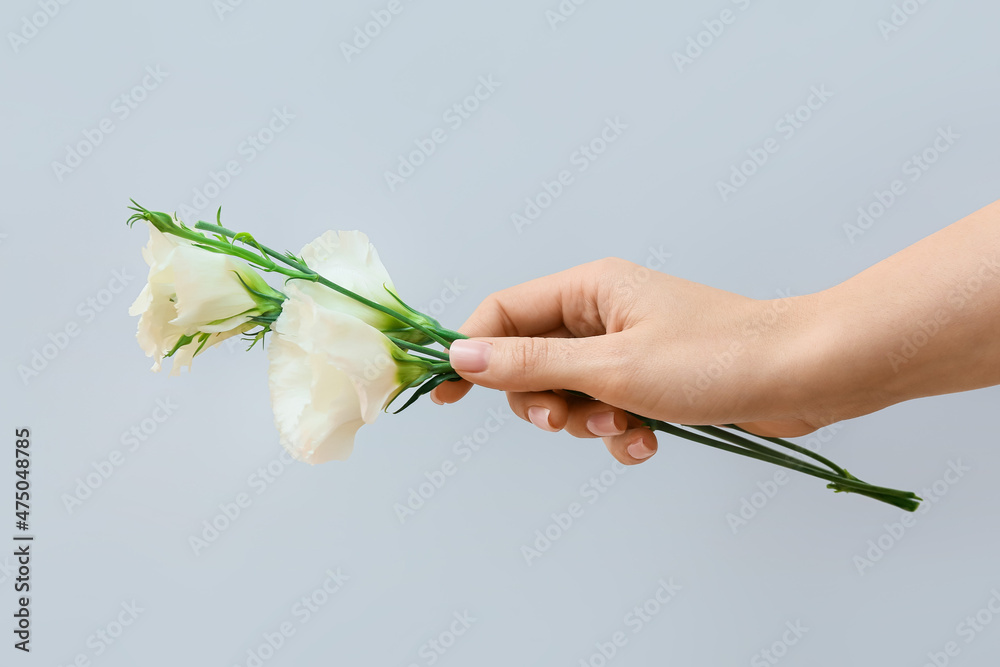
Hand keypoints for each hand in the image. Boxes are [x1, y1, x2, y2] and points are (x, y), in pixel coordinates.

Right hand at [430, 258, 822, 465]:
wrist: (805, 375)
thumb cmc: (716, 357)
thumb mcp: (611, 366)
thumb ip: (531, 363)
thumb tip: (462, 357)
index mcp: (589, 288)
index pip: (503, 313)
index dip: (471, 353)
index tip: (447, 396)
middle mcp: (603, 312)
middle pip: (531, 360)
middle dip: (542, 400)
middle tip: (562, 420)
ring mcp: (628, 347)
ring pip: (569, 393)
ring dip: (587, 421)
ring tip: (626, 426)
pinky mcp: (652, 380)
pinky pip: (607, 410)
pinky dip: (619, 431)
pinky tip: (647, 442)